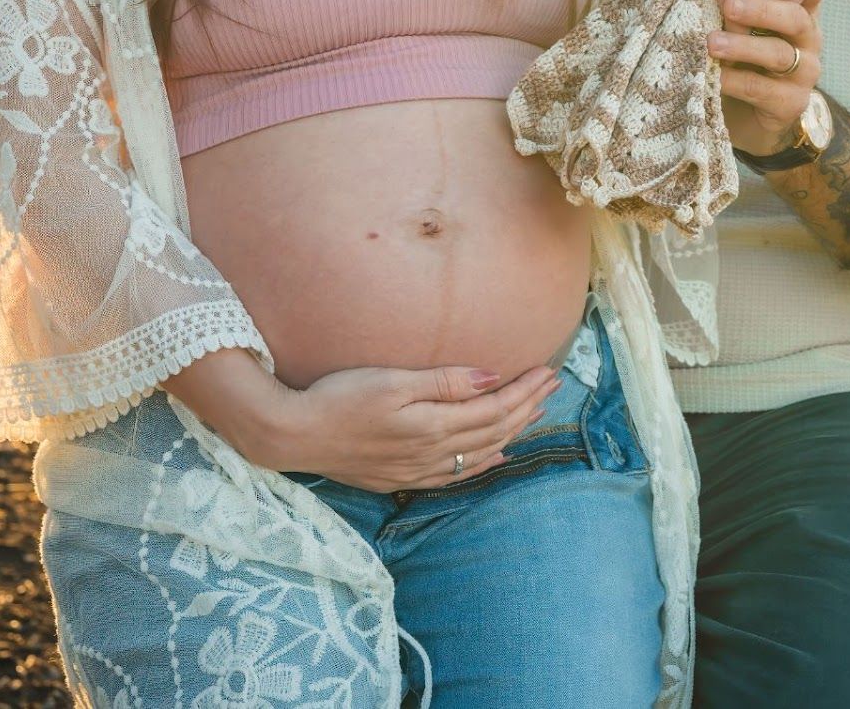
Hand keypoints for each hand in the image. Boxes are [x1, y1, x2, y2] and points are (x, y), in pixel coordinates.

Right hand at [270, 361, 562, 492]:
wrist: (295, 435)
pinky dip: (483, 462)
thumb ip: (445, 382)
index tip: (548, 371)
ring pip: (479, 453)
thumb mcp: (393, 380)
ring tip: (536, 413)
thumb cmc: (340, 397)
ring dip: (511, 432)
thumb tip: (493, 379)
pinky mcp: (402, 477)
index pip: (493, 409)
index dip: (524, 390)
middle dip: (526, 407)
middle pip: (493, 431)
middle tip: (553, 385)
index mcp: (432, 425)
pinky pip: (457, 474)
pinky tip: (496, 455)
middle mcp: (431, 453)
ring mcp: (417, 470)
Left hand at [707, 0, 831, 158]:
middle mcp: (808, 36)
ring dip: (743, 43)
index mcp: (800, 6)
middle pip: (795, 12)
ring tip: (710, 42)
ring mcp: (804, 71)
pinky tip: (711, 73)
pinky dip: (734, 79)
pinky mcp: (789, 103)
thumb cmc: (733, 48)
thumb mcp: (732, 11)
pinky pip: (761, 89)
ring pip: (779, 52)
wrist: (740, 112)